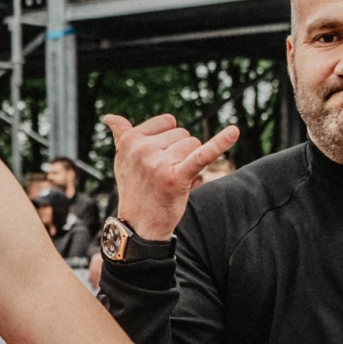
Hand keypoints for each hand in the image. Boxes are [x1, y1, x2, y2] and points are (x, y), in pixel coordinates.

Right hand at [105, 113, 239, 240]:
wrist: (139, 226)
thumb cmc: (135, 189)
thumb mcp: (122, 160)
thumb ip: (120, 135)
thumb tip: (109, 117)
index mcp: (129, 140)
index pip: (168, 122)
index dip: (169, 140)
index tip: (157, 159)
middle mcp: (142, 149)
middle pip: (183, 134)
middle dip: (180, 153)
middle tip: (164, 175)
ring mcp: (158, 163)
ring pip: (194, 145)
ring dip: (189, 162)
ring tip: (172, 180)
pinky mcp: (176, 177)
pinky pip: (202, 155)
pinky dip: (220, 143)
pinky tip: (234, 132)